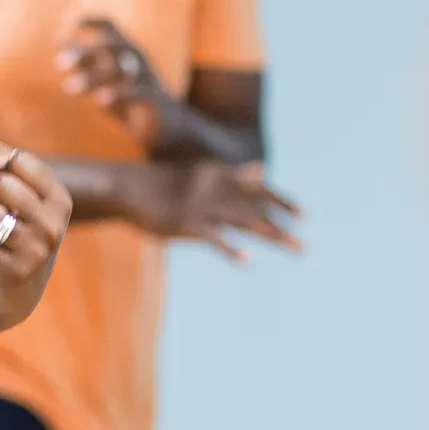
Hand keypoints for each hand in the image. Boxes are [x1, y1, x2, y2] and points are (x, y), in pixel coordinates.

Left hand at [0, 142, 71, 326]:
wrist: (18, 287)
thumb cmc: (17, 225)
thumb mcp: (20, 189)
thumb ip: (2, 158)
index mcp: (60, 200)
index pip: (19, 160)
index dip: (0, 167)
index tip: (4, 182)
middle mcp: (54, 226)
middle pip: (1, 183)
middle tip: (4, 214)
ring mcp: (37, 253)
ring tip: (0, 237)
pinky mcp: (15, 274)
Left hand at [57, 17, 171, 147]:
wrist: (166, 124)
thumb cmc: (128, 99)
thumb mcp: (104, 81)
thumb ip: (86, 65)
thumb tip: (61, 50)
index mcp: (126, 49)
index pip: (109, 25)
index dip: (87, 22)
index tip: (61, 30)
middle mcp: (137, 58)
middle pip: (110, 46)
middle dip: (84, 52)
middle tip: (59, 64)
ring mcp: (146, 77)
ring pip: (120, 70)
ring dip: (92, 77)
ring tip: (69, 88)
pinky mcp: (152, 99)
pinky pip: (136, 92)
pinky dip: (118, 94)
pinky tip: (99, 101)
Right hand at [123, 161, 303, 262]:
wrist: (124, 186)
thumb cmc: (160, 182)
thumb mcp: (200, 172)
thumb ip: (232, 174)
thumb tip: (263, 169)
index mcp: (218, 173)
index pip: (257, 188)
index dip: (281, 200)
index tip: (304, 214)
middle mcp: (215, 187)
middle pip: (256, 208)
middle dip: (282, 226)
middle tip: (303, 246)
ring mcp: (200, 204)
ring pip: (244, 221)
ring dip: (272, 235)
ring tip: (295, 249)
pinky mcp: (185, 221)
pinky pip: (214, 237)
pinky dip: (231, 249)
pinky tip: (247, 260)